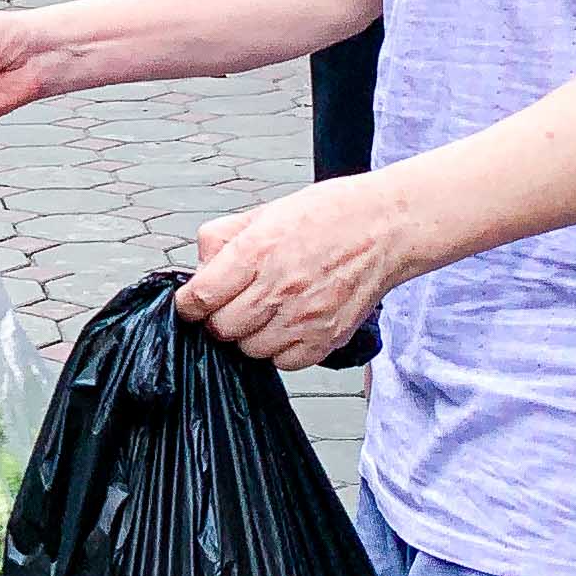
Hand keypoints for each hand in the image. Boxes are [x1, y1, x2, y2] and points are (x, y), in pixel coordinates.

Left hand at [177, 177, 412, 369]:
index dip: (189, 304)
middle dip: (219, 318)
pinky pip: (284, 363)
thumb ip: (222, 239)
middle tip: (234, 304)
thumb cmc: (329, 215)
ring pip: (249, 350)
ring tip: (266, 312)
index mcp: (255, 252)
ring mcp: (303, 318)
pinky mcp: (325, 339)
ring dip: (249, 335)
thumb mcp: (265, 212)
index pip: (200, 297)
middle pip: (221, 329)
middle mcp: (277, 289)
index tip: (192, 303)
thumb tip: (199, 269)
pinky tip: (288, 325)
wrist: (387, 227)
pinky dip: (280, 350)